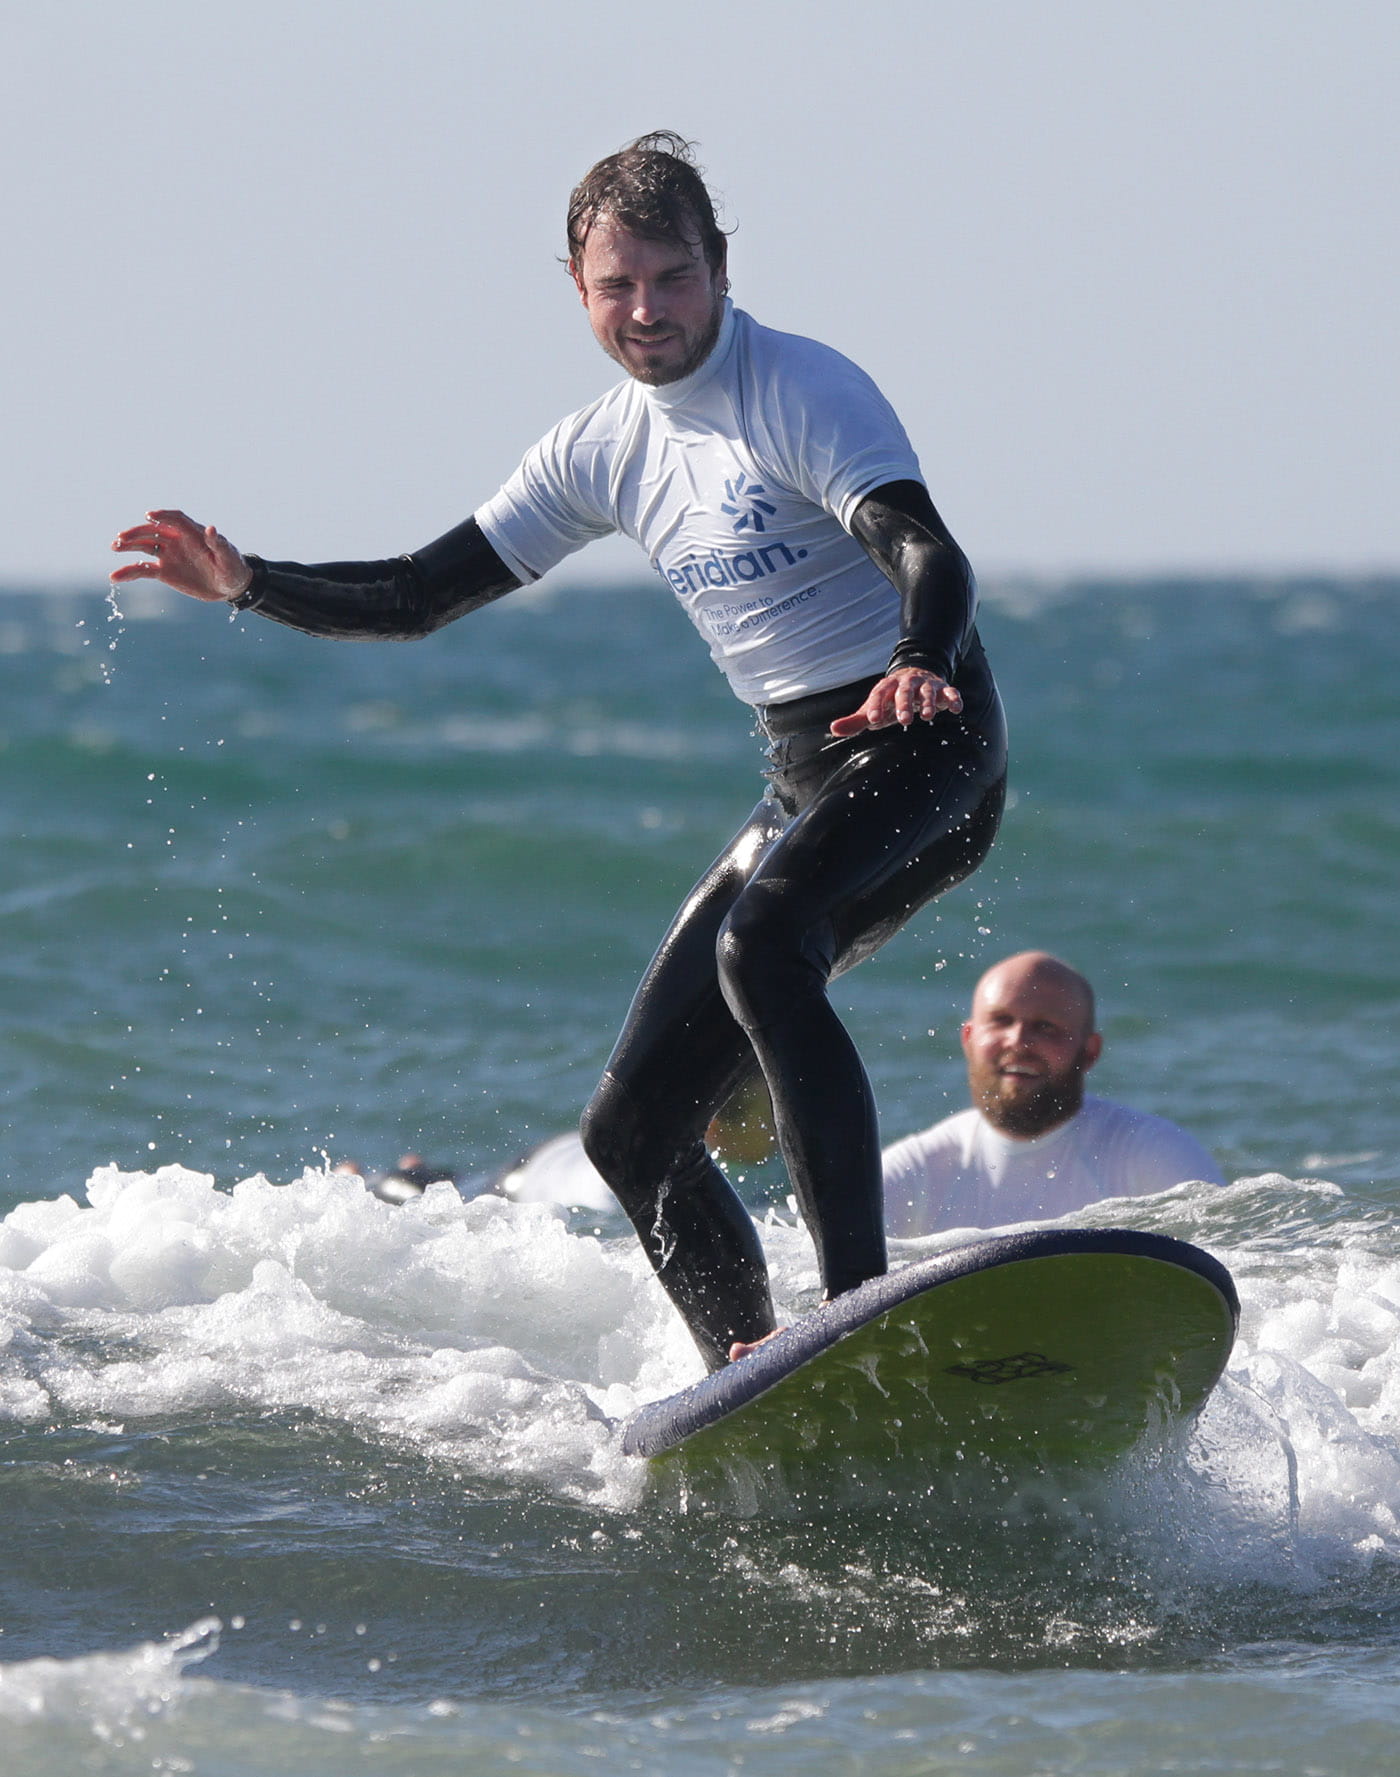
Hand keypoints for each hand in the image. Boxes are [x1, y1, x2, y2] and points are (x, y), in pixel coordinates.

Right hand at [109, 509, 251, 602]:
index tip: (150, 516)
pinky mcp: (164, 571)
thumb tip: (210, 529)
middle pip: (153, 531)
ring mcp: (168, 555)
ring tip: (114, 547)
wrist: (230, 587)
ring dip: (128, 546)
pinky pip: (143, 570)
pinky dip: (129, 572)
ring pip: (144, 547)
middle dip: (137, 532)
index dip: (163, 516)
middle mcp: (177, 540)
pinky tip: (115, 577)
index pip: (175, 519)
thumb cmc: (233, 568)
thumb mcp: (228, 557)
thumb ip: (219, 544)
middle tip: (122, 538)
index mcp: (193, 533)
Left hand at [829, 666, 961, 736]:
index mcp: (887, 687)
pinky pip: (949, 692)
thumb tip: (833, 728)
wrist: (915, 676)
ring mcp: (925, 685)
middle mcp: (906, 683)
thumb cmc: (890, 700)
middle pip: (904, 691)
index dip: (876, 706)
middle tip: (904, 721)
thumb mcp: (874, 709)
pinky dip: (953, 698)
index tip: (873, 720)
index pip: (879, 694)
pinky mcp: (942, 689)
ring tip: (927, 717)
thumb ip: (856, 721)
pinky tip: (956, 709)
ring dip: (927, 702)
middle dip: (904, 704)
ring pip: (926, 691)